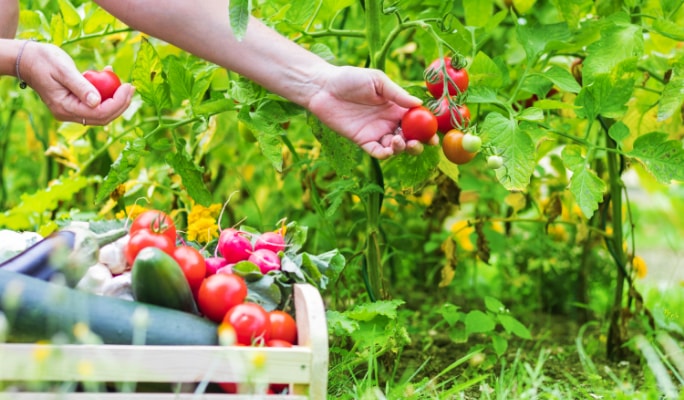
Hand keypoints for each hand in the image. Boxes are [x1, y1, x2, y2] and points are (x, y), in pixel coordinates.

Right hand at [20, 42, 133, 124]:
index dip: (118, 103)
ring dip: (115, 100)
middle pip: (103, 117)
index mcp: (65, 108)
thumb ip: (81, 86)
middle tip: (131, 87)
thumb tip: (97, 102)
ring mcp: (71, 111)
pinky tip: (109, 76)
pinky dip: (105, 94)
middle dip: (121, 104)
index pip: (99, 113)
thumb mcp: (63, 70)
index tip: (128, 87)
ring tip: (124, 84)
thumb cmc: (43, 60)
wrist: (27, 59)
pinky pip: (95, 104)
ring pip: (101, 112)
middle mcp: (68, 114)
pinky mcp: (74, 104)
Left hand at [306, 66, 438, 159]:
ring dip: (402, 148)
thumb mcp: (377, 81)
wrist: (324, 87)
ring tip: (398, 140)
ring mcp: (376, 132)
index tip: (434, 134)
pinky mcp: (362, 141)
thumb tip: (418, 104)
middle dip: (418, 144)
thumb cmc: (351, 78)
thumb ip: (397, 94)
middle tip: (418, 143)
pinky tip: (388, 149)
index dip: (427, 129)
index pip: (417, 121)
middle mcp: (389, 122)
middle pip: (410, 138)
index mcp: (397, 107)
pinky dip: (385, 154)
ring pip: (395, 148)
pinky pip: (377, 152)